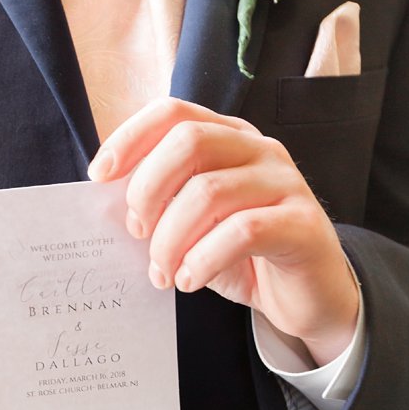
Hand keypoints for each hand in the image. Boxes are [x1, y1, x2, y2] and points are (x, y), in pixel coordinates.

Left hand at [89, 98, 358, 365]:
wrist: (309, 296)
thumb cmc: (246, 256)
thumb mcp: (197, 224)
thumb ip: (164, 203)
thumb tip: (110, 204)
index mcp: (230, 138)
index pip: (174, 113)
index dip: (130, 138)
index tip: (99, 177)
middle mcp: (260, 150)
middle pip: (190, 141)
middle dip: (149, 189)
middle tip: (138, 234)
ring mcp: (287, 182)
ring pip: (210, 191)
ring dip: (171, 238)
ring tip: (164, 272)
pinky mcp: (303, 223)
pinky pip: (242, 231)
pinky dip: (203, 258)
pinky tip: (190, 280)